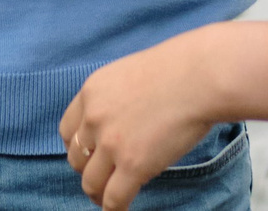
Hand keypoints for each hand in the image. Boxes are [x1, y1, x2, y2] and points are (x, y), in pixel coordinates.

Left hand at [61, 28, 227, 210]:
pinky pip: (113, 199)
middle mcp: (94, 118)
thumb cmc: (178, 70)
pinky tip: (122, 209)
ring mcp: (112, 144)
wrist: (200, 77)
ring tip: (110, 199)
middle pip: (77, 158)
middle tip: (103, 177)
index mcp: (92, 92)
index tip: (88, 156)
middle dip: (89, 170)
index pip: (68, 131)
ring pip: (91, 183)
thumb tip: (120, 123)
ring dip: (99, 194)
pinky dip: (115, 209)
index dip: (77, 148)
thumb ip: (115, 99)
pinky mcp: (134, 166)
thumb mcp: (129, 74)